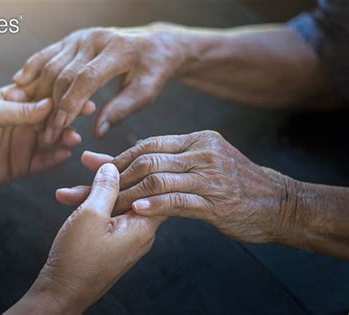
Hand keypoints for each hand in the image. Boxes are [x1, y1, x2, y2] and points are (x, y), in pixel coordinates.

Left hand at [0, 86, 85, 191]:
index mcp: (13, 103)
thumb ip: (20, 109)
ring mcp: (23, 144)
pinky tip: (66, 154)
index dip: (60, 93)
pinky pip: (44, 161)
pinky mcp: (22, 165)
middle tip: (86, 112)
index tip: (79, 91)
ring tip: (74, 137)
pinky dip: (56, 158)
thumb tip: (50, 103)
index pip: (42, 95)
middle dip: (69, 114)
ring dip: (65, 137)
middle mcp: (22, 122)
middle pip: (52, 117)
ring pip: (52, 139)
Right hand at [6, 23, 184, 141]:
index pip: (86, 78)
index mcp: (117, 50)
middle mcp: (95, 39)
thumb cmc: (153, 70)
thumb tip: (96, 132)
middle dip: (52, 106)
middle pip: (64, 73)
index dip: (70, 104)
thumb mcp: (146, 92)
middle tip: (46, 133)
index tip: (60, 127)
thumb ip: (121, 110)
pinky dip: (32, 67)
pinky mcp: (73, 38)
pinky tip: (20, 82)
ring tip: (34, 120)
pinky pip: (47, 53)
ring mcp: (81, 37)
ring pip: (51, 65)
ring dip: (39, 93)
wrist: (155, 44)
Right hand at [6, 164, 164, 314]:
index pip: (153, 187)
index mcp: (143, 226)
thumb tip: (113, 167)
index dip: (136, 166)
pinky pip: (108, 218)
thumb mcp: (91, 215)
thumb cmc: (77, 259)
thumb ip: (105, 187)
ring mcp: (127, 240)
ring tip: (70, 183)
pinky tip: (71, 198)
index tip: (116, 154)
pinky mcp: (114, 245)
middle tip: (88, 160)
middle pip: (133, 193)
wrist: (61, 294)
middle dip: (109, 176)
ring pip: (117, 205)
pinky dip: (92, 207)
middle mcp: (141, 233)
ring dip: (94, 192)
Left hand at [56, 131, 296, 243]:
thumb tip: (135, 162)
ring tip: (100, 205)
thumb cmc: (235, 184)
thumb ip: (171, 161)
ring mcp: (209, 176)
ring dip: (124, 194)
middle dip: (109, 176)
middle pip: (145, 161)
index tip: (89, 165)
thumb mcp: (204, 163)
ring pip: (157, 180)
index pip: (147, 145)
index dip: (116, 156)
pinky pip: (179, 201)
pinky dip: (155, 205)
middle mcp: (201, 152)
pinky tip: (136, 211)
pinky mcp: (217, 201)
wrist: (278, 203)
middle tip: (78, 187)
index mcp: (196, 140)